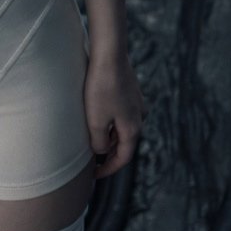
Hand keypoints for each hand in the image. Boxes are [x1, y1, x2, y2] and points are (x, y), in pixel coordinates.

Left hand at [83, 50, 146, 179]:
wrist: (109, 55)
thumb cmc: (101, 88)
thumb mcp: (95, 121)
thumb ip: (98, 143)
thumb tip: (100, 150)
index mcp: (133, 129)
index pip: (123, 158)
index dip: (109, 169)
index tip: (95, 175)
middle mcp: (139, 117)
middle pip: (124, 143)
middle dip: (108, 153)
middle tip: (91, 160)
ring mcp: (136, 104)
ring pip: (122, 128)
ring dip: (108, 137)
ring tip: (90, 140)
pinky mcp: (130, 92)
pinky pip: (120, 114)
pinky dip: (110, 123)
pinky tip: (96, 118)